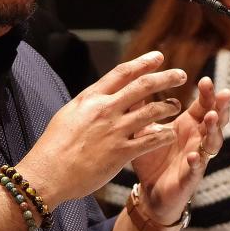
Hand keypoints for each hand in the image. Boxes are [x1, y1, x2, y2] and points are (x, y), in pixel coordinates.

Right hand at [16, 52, 190, 205]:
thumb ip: (89, 104)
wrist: (47, 173)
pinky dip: (165, 135)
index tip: (158, 57)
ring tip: (178, 106)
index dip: (143, 63)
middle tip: (181, 75)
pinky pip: (151, 140)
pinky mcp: (120, 153)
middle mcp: (105, 110)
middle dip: (165, 78)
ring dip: (169, 106)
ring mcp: (114, 131)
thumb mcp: (69, 114)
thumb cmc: (54, 146)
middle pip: (142, 86)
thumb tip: (100, 96)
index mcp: (91, 98)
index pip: (122, 72)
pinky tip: (172, 133)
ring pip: (151, 111)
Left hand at [131, 76, 229, 222]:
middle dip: (221, 106)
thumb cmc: (150, 156)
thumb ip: (142, 109)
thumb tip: (132, 83)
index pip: (204, 105)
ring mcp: (198, 157)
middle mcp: (198, 139)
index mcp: (189, 125)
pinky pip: (197, 168)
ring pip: (212, 142)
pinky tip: (194, 155)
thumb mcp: (145, 129)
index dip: (207, 94)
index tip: (206, 80)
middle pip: (216, 120)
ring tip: (211, 117)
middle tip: (224, 93)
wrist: (149, 191)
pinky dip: (197, 161)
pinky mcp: (191, 177)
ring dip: (213, 129)